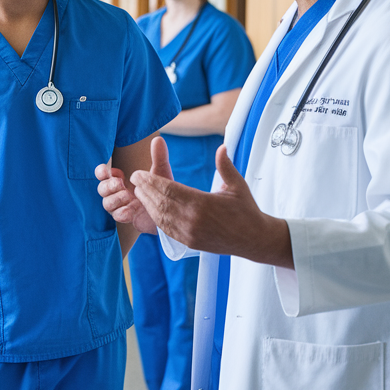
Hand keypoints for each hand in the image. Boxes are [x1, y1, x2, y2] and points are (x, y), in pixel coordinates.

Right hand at [96, 136, 172, 234]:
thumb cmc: (161, 188)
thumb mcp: (160, 171)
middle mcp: (118, 193)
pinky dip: (121, 213)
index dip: (101, 172)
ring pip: (107, 204)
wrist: (172, 209)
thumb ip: (158, 157)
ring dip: (114, 199)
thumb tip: (158, 139)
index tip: (107, 170)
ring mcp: (122, 206)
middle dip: (107, 186)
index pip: (103, 175)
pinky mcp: (129, 218)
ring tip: (127, 196)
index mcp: (121, 180)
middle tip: (120, 184)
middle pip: (102, 189)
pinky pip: (117, 216)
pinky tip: (130, 210)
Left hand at [129, 144, 293, 267]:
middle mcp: (192, 220)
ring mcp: (189, 233)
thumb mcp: (237, 185)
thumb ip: (225, 165)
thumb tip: (221, 147)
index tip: (139, 173)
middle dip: (145, 190)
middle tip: (135, 179)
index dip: (150, 180)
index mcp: (202, 204)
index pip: (168, 189)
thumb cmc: (247, 211)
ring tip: (139, 192)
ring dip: (147, 204)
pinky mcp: (189, 242)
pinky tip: (152, 209)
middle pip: (160, 202)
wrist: (254, 240)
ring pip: (160, 217)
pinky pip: (167, 229)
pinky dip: (156, 218)